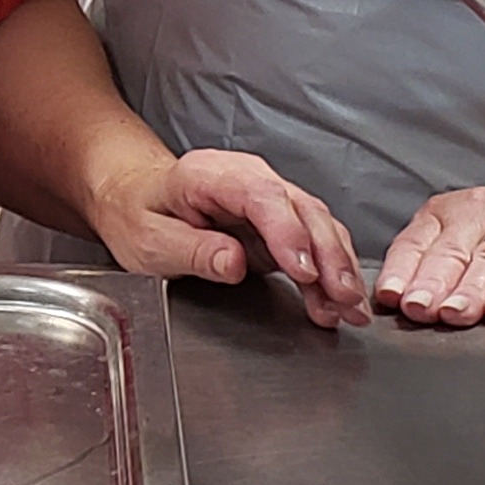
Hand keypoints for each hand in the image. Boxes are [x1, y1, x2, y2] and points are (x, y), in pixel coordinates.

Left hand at [84, 144, 368, 328]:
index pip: (261, 195)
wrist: (135, 198)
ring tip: (349, 309)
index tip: (303, 271)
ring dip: (339, 268)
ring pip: (318, 226)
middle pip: (301, 209)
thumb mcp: (148, 239)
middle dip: (328, 255)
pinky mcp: (279, 224)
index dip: (288, 232)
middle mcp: (249, 179)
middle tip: (342, 297)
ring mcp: (268, 200)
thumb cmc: (138, 214)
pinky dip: (331, 274)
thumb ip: (191, 250)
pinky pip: (314, 245)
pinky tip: (340, 303)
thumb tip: (233, 263)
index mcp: (211, 175)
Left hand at [374, 187, 484, 327]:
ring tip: (455, 311)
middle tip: (420, 307)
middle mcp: (475, 217)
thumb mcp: (445, 239)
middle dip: (433, 283)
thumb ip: (419, 269)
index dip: (401, 271)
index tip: (391, 295)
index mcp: (442, 215)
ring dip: (469, 290)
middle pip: (451, 252)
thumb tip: (391, 303)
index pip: (414, 242)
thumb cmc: (483, 235)